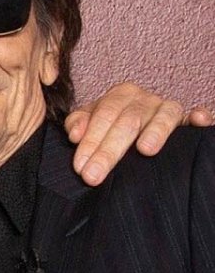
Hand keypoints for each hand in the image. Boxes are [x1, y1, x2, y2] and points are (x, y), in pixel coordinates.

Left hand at [64, 82, 212, 185]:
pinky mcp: (189, 120)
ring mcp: (167, 109)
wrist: (136, 131)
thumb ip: (79, 124)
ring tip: (146, 150)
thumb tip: (75, 135)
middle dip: (109, 150)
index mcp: (119, 96)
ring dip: (155, 131)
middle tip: (94, 176)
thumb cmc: (110, 129)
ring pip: (163, 116)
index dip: (90, 141)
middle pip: (127, 121)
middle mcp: (144, 100)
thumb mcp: (91, 124)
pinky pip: (196, 116)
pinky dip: (199, 117)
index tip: (80, 167)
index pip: (102, 116)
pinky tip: (197, 120)